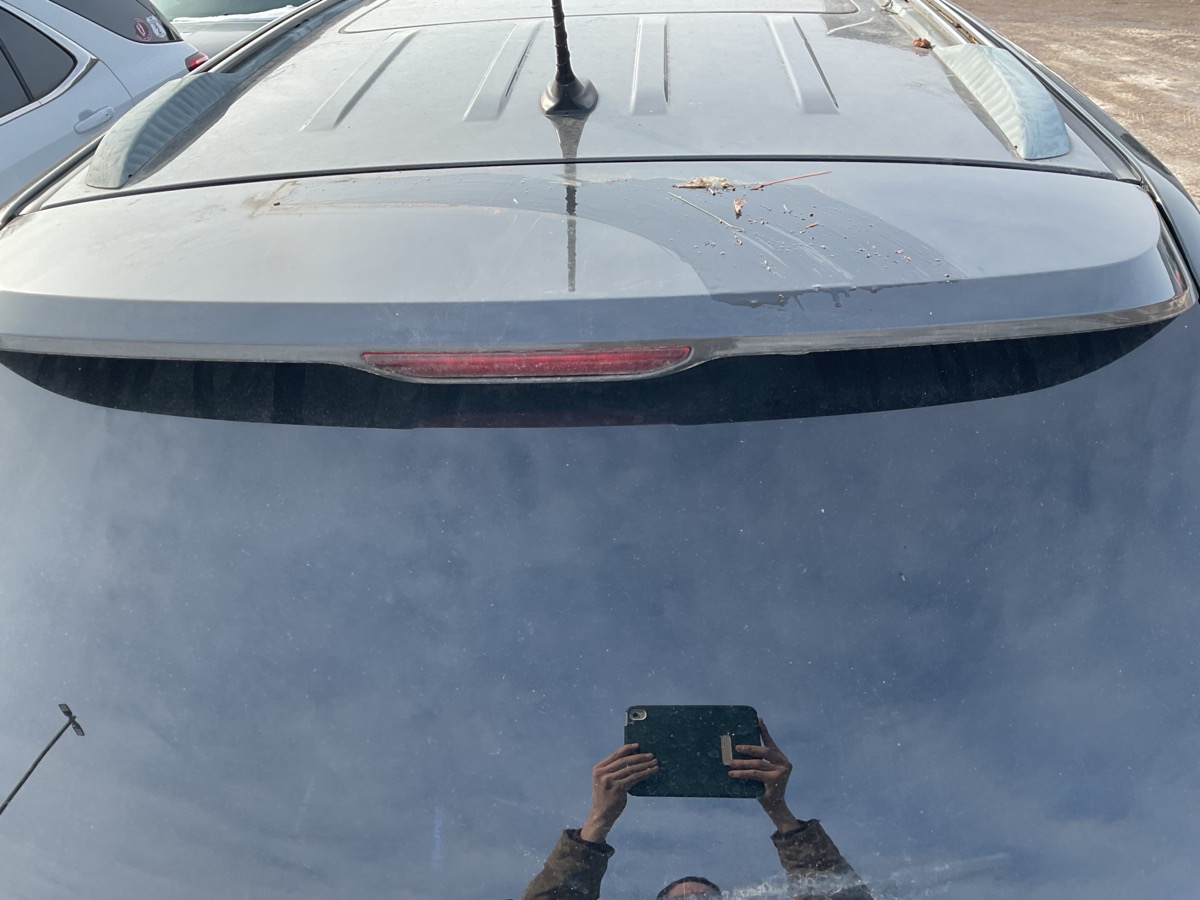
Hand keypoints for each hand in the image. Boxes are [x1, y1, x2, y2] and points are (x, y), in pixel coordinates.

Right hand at [579, 744, 657, 843]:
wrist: (600, 815)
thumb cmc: (605, 797)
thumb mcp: (604, 781)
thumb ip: (612, 771)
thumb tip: (632, 759)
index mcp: (598, 769)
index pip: (615, 755)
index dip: (627, 748)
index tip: (638, 745)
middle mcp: (602, 773)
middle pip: (625, 760)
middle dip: (640, 757)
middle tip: (651, 755)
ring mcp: (610, 780)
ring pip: (631, 769)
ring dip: (645, 765)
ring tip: (655, 763)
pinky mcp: (618, 788)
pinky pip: (634, 778)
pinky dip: (645, 774)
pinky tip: (651, 772)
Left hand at [728, 717, 800, 831]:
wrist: (774, 806)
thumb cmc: (764, 788)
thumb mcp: (761, 773)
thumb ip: (756, 762)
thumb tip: (736, 752)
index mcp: (780, 758)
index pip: (770, 742)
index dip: (763, 730)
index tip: (757, 719)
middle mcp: (784, 762)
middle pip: (764, 751)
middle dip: (749, 748)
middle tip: (736, 748)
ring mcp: (782, 771)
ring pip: (758, 763)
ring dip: (742, 763)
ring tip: (730, 763)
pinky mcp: (776, 779)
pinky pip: (755, 774)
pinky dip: (742, 773)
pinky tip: (733, 774)